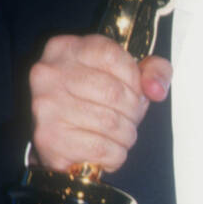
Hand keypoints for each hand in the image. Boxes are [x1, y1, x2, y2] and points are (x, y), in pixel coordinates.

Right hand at [28, 33, 170, 173]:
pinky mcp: (49, 138)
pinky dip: (115, 154)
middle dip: (133, 112)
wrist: (59, 137)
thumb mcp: (125, 74)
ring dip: (127, 135)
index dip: (134, 79)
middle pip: (113, 92)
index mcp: (66, 48)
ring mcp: (46, 106)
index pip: (113, 56)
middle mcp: (49, 74)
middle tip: (131, 119)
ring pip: (110, 123)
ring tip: (122, 136)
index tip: (135, 92)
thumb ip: (153, 71)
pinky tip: (109, 151)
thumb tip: (156, 89)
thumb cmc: (93, 101)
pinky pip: (100, 148)